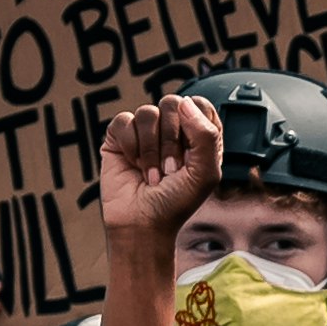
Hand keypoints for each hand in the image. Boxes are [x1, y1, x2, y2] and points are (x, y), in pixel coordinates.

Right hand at [97, 92, 222, 249]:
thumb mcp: (206, 173)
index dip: (196, 122)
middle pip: (172, 103)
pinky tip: (134, 165)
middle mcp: (172, 130)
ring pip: (147, 112)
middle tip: (171, 170)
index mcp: (198, 137)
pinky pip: (124, 120)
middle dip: (171, 139)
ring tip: (152, 173)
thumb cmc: (176, 202)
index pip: (200, 105)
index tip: (192, 151)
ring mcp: (145, 132)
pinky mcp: (120, 137)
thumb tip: (185, 103)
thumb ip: (206, 136)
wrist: (142, 223)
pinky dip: (130, 146)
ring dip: (150, 148)